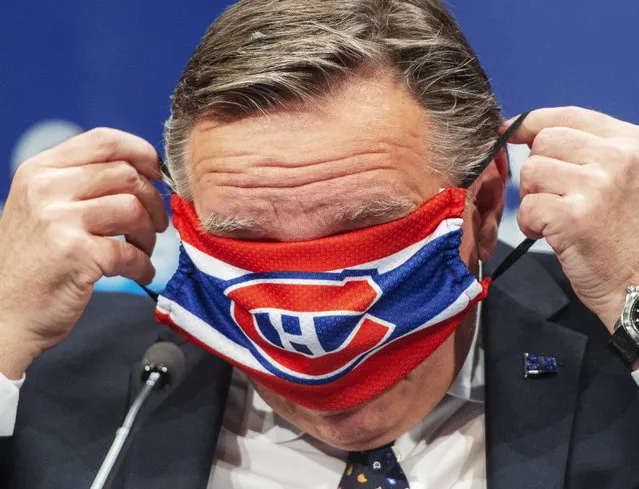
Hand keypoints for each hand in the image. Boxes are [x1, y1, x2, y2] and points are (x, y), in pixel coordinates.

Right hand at [0, 128, 167, 377]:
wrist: (2, 315)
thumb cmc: (33, 263)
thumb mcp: (42, 208)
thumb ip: (81, 183)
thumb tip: (140, 170)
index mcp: (40, 170)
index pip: (103, 140)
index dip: (142, 153)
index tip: (158, 175)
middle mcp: (45, 188)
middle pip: (126, 174)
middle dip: (153, 201)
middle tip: (155, 225)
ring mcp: (57, 220)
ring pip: (133, 209)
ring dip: (148, 234)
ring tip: (142, 251)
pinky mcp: (75, 254)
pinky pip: (130, 251)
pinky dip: (143, 265)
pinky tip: (139, 273)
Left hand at [508, 106, 638, 332]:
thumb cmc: (630, 238)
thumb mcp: (628, 181)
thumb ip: (593, 155)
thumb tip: (536, 135)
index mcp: (633, 144)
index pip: (570, 116)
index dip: (532, 122)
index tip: (511, 132)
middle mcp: (618, 158)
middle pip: (544, 142)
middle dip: (536, 170)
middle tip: (552, 198)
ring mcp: (596, 185)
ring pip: (531, 172)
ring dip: (533, 198)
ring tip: (557, 220)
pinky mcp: (574, 216)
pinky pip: (528, 206)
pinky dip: (531, 224)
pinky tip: (553, 236)